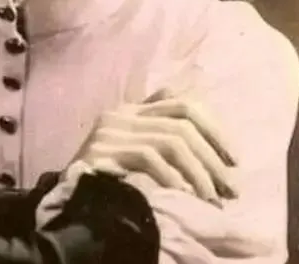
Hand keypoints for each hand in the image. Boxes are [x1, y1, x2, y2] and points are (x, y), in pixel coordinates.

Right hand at [69, 91, 238, 205]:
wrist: (65, 196)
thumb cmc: (105, 177)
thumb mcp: (135, 151)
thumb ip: (159, 138)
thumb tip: (210, 146)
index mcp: (131, 109)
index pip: (179, 100)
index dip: (213, 126)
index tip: (233, 159)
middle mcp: (121, 113)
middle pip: (181, 119)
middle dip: (214, 153)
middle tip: (231, 187)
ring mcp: (110, 130)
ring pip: (171, 140)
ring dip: (199, 173)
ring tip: (211, 199)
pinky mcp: (101, 151)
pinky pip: (148, 157)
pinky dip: (172, 177)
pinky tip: (183, 194)